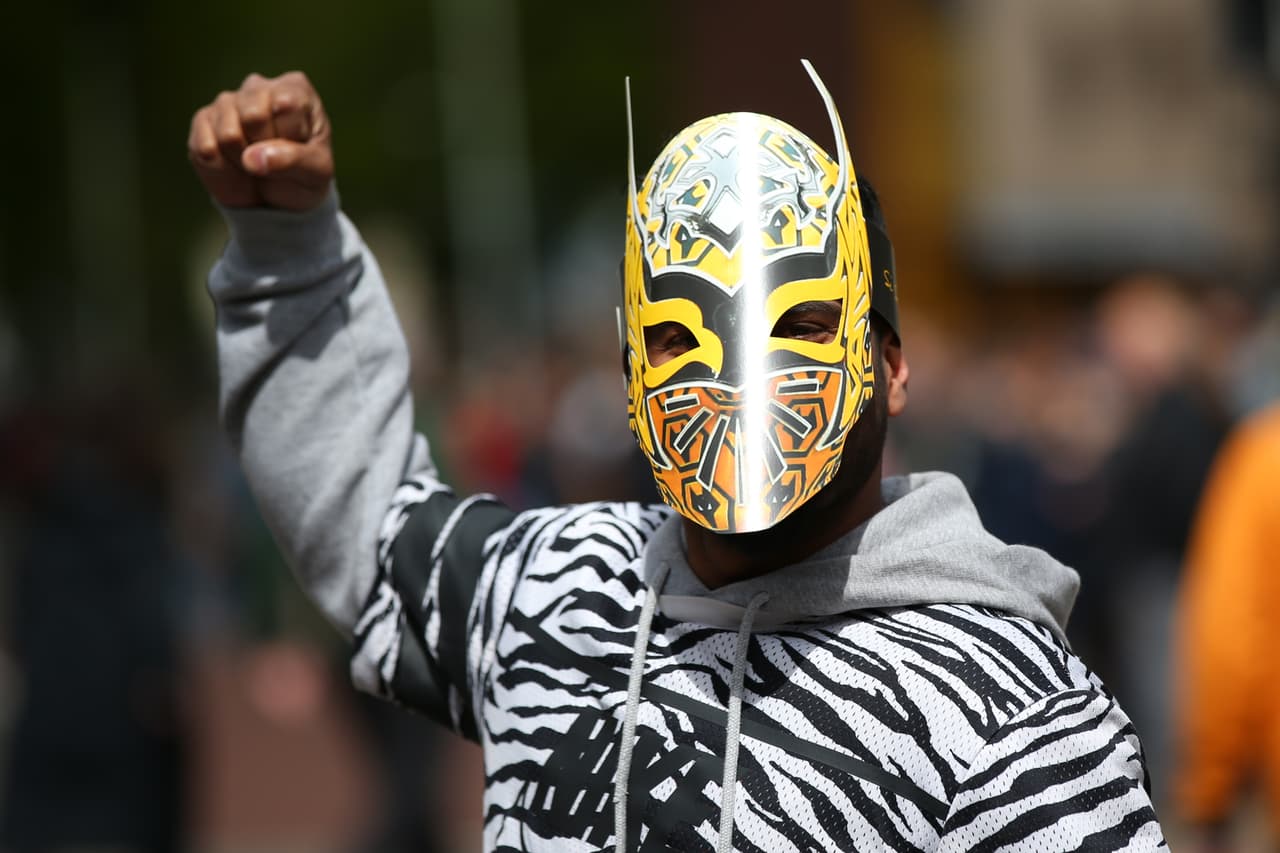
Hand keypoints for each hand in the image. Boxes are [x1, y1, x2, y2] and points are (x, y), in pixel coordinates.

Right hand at [188, 71, 333, 210]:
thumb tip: (252, 157)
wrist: (277, 199)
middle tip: (273, 158)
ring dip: (244, 161)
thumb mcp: (316, 173)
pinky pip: (206, 147)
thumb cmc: (304, 176)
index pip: (285, 105)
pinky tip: (235, 162)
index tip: (298, 147)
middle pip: (253, 116)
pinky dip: (223, 167)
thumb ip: (293, 160)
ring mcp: (227, 101)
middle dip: (264, 149)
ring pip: (228, 134)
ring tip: (255, 161)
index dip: (289, 137)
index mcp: (295, 88)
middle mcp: (258, 86)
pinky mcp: (203, 121)